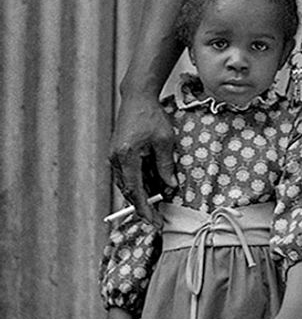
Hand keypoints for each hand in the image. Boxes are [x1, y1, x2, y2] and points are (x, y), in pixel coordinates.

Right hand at [109, 93, 175, 223]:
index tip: (153, 221)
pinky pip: (127, 174)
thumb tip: (170, 186)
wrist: (137, 98)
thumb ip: (166, 166)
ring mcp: (114, 157)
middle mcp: (116, 159)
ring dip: (142, 194)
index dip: (144, 208)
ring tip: (158, 203)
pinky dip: (139, 182)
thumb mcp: (164, 142)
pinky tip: (152, 186)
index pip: (134, 190)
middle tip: (158, 218)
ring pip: (126, 184)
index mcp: (126, 156)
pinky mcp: (117, 154)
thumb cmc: (152, 116)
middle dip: (143, 206)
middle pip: (128, 190)